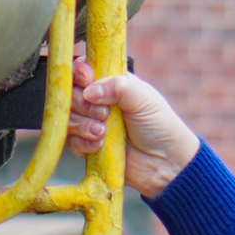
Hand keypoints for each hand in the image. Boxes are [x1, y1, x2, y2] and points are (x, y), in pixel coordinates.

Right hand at [66, 49, 199, 198]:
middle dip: (83, 104)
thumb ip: (117, 86)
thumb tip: (89, 91)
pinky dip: (83, 143)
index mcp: (111, 83)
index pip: (83, 71)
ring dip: (83, 124)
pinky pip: (72, 142)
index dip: (80, 74)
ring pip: (68, 118)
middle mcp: (98, 102)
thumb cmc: (160, 126)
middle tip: (104, 114)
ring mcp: (92, 124)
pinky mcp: (90, 148)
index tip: (86, 80)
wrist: (166, 164)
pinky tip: (100, 145)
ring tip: (104, 132)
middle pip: (70, 94)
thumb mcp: (142, 98)